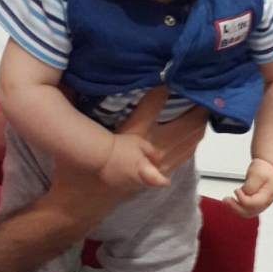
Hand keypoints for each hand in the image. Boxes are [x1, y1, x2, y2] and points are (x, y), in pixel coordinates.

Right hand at [44, 87, 205, 230]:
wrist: (81, 204)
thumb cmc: (76, 167)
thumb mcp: (73, 136)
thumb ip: (73, 102)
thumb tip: (69, 73)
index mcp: (130, 139)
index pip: (152, 107)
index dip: (164, 87)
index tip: (172, 67)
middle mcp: (152, 152)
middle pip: (186, 125)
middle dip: (196, 102)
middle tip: (200, 79)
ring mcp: (161, 165)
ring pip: (192, 138)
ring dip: (200, 118)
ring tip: (203, 96)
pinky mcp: (163, 172)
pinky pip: (189, 151)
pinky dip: (195, 134)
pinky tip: (196, 121)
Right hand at [99, 133, 169, 189]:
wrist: (98, 153)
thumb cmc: (121, 145)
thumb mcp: (139, 142)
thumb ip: (151, 152)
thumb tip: (157, 161)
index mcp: (143, 170)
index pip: (157, 180)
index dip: (163, 181)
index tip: (167, 181)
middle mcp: (135, 181)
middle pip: (147, 183)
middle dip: (150, 178)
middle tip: (149, 169)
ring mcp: (124, 185)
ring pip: (135, 185)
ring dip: (138, 179)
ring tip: (132, 167)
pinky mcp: (114, 186)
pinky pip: (124, 184)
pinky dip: (126, 179)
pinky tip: (122, 170)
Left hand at [223, 158, 272, 217]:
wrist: (269, 168)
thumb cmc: (264, 169)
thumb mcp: (257, 174)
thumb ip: (250, 186)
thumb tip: (243, 194)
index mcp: (268, 195)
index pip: (254, 204)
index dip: (243, 199)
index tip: (236, 190)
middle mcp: (265, 203)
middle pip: (250, 211)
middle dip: (236, 207)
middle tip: (226, 200)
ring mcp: (260, 205)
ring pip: (247, 213)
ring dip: (235, 209)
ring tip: (225, 201)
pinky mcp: (255, 204)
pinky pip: (245, 210)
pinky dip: (237, 207)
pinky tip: (230, 202)